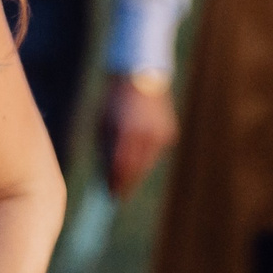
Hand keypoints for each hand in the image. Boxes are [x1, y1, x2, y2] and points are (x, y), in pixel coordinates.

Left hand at [99, 74, 178, 197]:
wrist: (139, 76)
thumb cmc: (114, 102)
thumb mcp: (104, 124)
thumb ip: (107, 150)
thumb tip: (108, 176)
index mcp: (127, 132)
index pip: (122, 167)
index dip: (117, 184)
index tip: (111, 196)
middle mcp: (147, 135)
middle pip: (137, 170)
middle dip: (127, 182)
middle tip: (117, 195)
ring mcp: (161, 135)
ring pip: (148, 163)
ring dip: (136, 170)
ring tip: (124, 178)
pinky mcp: (169, 133)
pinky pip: (155, 152)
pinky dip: (146, 155)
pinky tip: (137, 152)